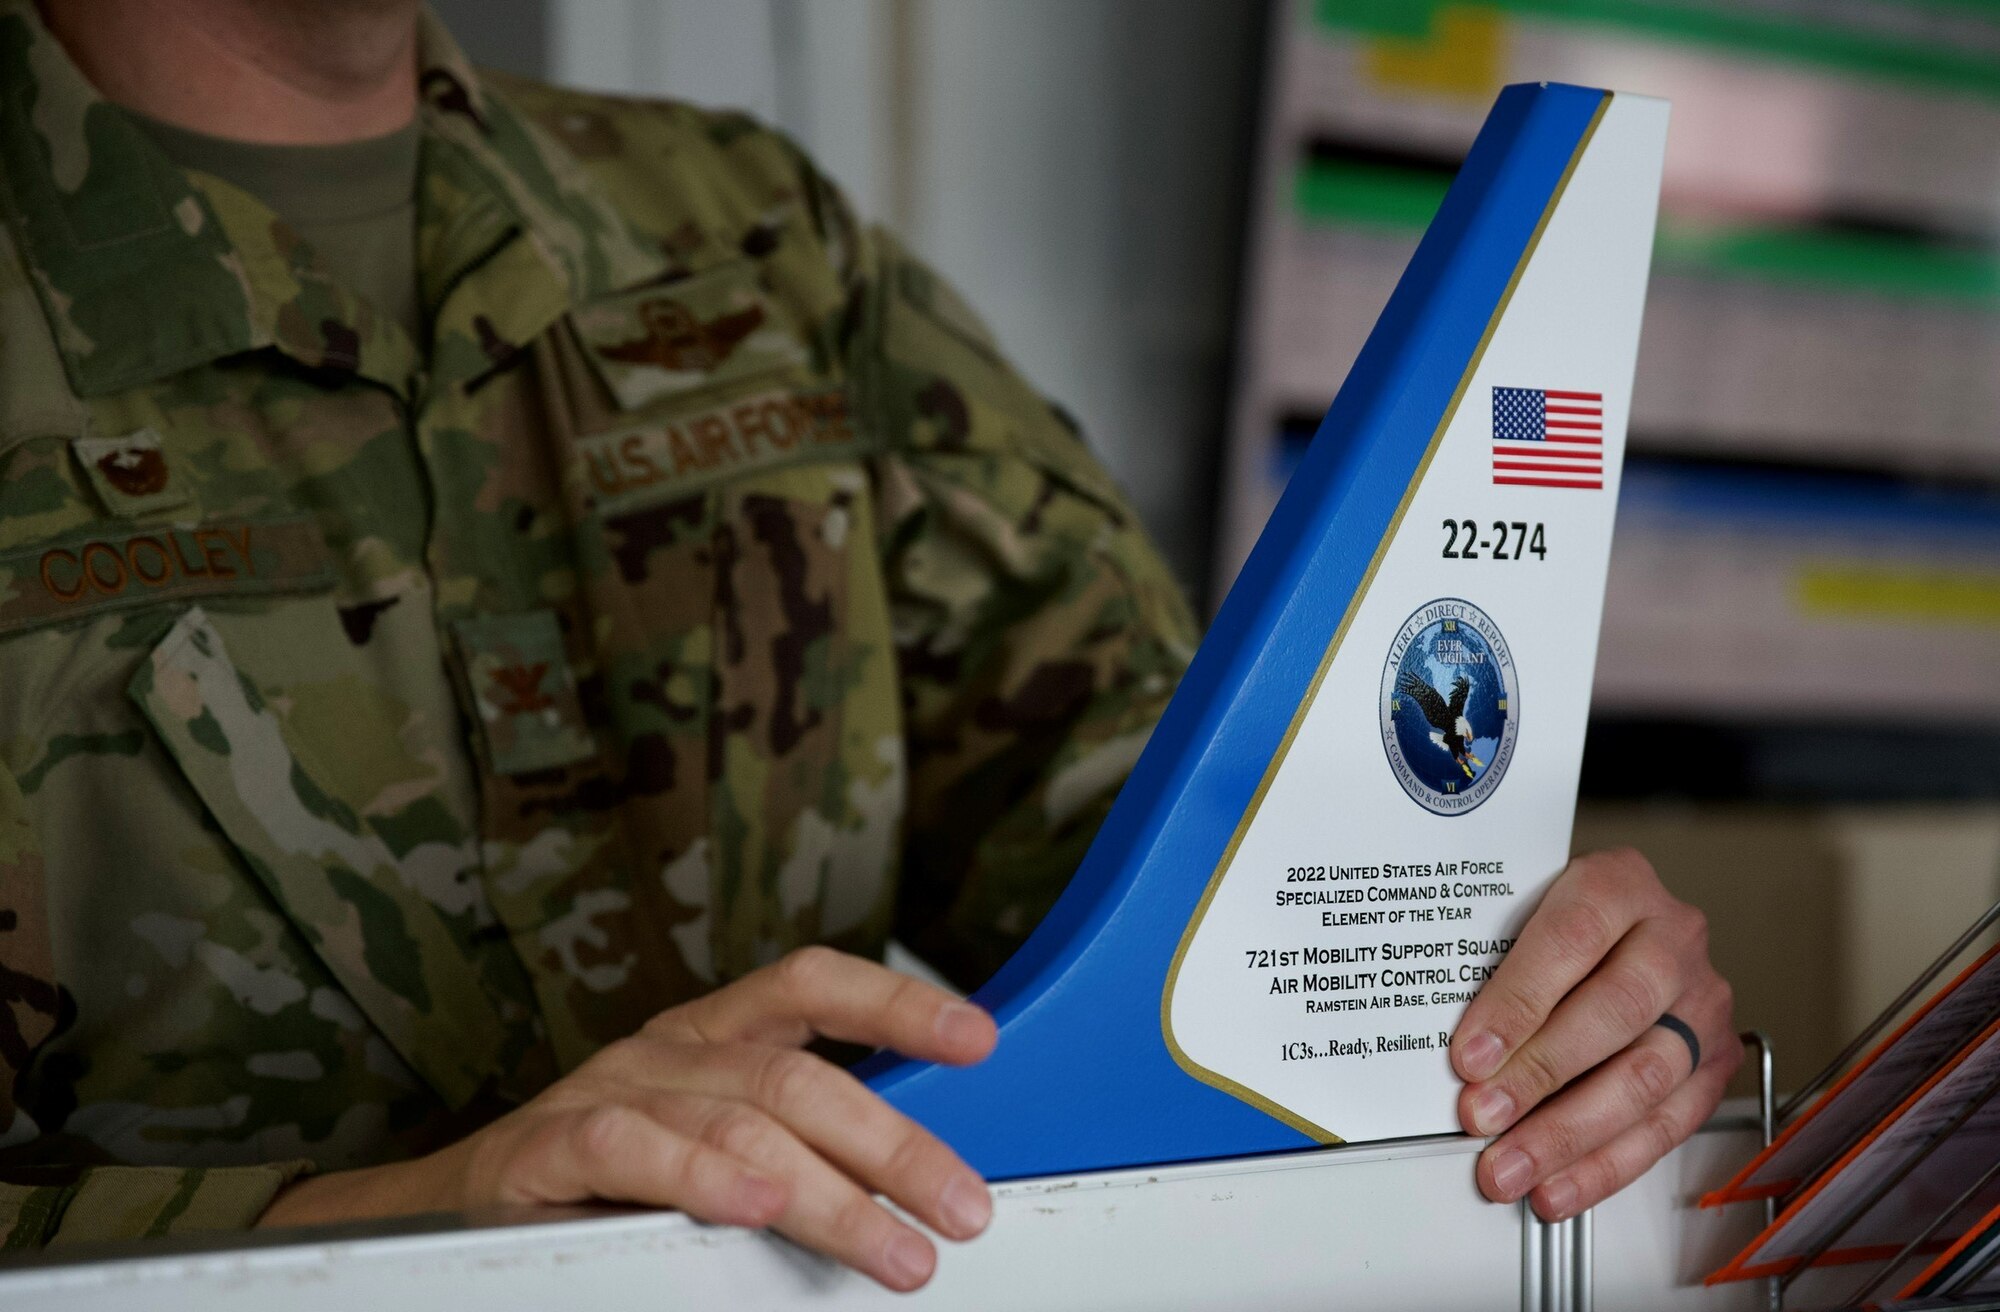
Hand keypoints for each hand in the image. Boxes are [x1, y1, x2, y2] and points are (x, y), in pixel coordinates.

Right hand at [260, 947, 998, 1290]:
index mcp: (714, 1036)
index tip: (977, 1040)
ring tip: (894, 1252)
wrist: (453, 1220)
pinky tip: (756, 1208)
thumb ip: (797, 1150)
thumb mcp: (713, 1146)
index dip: (897, 1000)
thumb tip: (913, 1190)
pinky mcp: (546, 1150)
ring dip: (831, 1193)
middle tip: (963, 1210)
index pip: (813, 983)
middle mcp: (669, 1049)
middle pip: (800, 1076)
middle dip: (896, 1145)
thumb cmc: (606, 1188)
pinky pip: (632, 1151)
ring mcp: (607, 1092)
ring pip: (738, 1122)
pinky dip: (701, 1178)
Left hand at [1450, 848, 1737, 1221]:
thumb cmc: (1561, 922)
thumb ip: (1495, 964)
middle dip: (1539, 1075)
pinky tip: (1560, 1185)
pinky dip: (1607, 1164)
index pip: (1570, 941)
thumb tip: (1459, 1051)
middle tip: (1482, 1114)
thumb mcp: (1524, 911)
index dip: (1518, 1003)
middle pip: (1614, 1012)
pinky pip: (1667, 1124)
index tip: (1471, 1054)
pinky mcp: (1715, 1060)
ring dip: (1569, 1135)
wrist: (1625, 923)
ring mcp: (1702, 1000)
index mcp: (1620, 884)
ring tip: (1512, 1166)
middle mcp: (1673, 937)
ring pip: (1644, 1077)